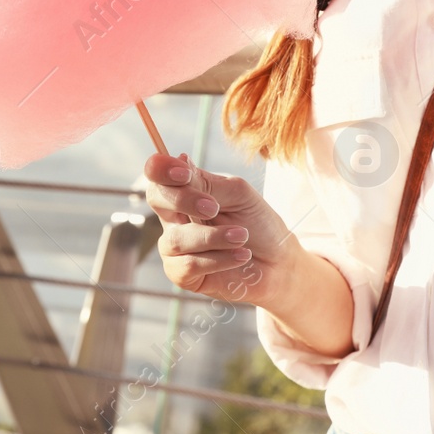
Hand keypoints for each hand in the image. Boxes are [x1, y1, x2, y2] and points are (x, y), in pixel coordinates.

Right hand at [141, 152, 293, 304]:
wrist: (278, 262)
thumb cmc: (257, 223)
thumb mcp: (237, 194)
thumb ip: (207, 182)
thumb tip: (179, 160)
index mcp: (185, 191)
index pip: (158, 173)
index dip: (162, 169)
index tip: (184, 174)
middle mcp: (173, 217)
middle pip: (155, 198)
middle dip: (183, 200)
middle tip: (214, 207)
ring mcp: (174, 246)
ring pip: (177, 238)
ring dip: (213, 237)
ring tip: (242, 236)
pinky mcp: (181, 274)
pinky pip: (188, 264)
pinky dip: (218, 259)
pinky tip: (241, 255)